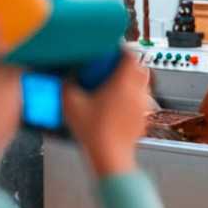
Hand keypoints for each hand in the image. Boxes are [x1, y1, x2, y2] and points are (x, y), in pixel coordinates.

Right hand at [62, 52, 150, 176]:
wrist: (110, 157)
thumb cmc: (94, 132)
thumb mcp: (71, 105)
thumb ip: (66, 86)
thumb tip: (63, 77)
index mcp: (123, 84)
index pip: (131, 56)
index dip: (122, 50)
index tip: (113, 52)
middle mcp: (137, 93)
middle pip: (140, 69)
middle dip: (129, 66)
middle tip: (113, 68)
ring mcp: (142, 107)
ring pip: (143, 86)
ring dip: (132, 82)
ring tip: (116, 87)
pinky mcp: (143, 120)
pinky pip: (141, 103)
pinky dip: (133, 99)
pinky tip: (118, 106)